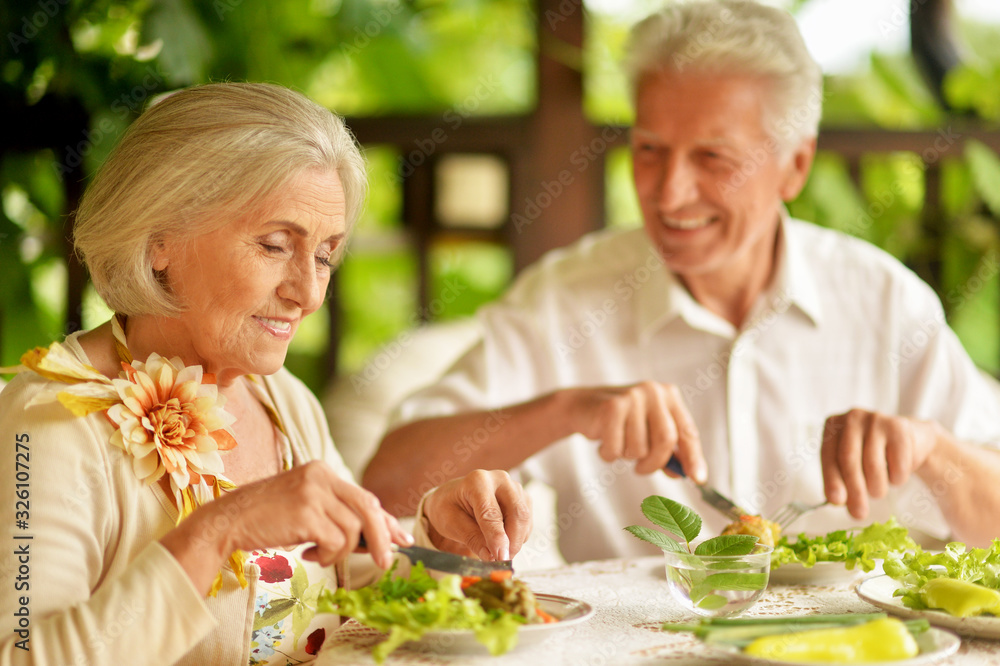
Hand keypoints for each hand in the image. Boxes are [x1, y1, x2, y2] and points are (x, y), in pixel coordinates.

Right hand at [168, 461, 410, 575]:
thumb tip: (377, 535)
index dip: (386, 521)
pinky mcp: (305, 513)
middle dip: (381, 539)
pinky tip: (306, 554)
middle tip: (386, 562)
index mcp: (323, 471)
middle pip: (368, 509)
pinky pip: (335, 542)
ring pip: (352, 530)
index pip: (365, 497)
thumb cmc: (267, 517)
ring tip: (319, 555)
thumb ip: (336, 512)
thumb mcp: (306, 505)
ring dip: (340, 553)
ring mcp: (313, 493)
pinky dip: (326, 556)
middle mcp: (321, 476)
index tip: (400, 540)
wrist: (228, 520)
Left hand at [421, 470, 530, 561]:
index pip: (491, 512)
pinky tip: (502, 540)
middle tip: (502, 561)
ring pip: (525, 518)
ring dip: (516, 541)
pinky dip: (518, 536)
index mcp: (477, 481)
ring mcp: (514, 487)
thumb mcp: (451, 524)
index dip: (497, 537)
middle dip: (512, 541)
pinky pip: (527, 522)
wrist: (454, 497)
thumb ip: (472, 538)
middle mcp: (500, 479)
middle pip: (517, 513)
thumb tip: (491, 556)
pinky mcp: (522, 497)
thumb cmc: (449, 508)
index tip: (500, 557)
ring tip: (497, 552)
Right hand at [563, 381, 704, 478]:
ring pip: (639, 448)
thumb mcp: (647, 432)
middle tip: (641, 469)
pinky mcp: (611, 407)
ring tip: (617, 443)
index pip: (687, 431)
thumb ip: (667, 451)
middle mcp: (653, 392)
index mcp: (669, 395)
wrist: (581, 406)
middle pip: (666, 440)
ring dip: (627, 456)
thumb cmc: (620, 422)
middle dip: (654, 463)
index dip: (694, 457)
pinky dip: (609, 454)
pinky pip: (616, 448)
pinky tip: (603, 441)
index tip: (698, 479)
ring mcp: (632, 397)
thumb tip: (682, 474)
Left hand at [820, 409, 943, 518]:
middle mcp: (852, 418)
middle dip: (854, 491)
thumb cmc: (871, 454)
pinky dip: (897, 479)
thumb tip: (836, 501)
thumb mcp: (851, 464)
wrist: (909, 440)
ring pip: (873, 465)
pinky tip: (895, 472)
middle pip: (849, 460)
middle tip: (859, 514)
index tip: (836, 501)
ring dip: (877, 488)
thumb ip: (840, 480)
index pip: (828, 457)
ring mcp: (875, 420)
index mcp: (833, 426)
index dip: (832, 480)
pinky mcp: (899, 427)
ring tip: (878, 490)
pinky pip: (897, 465)